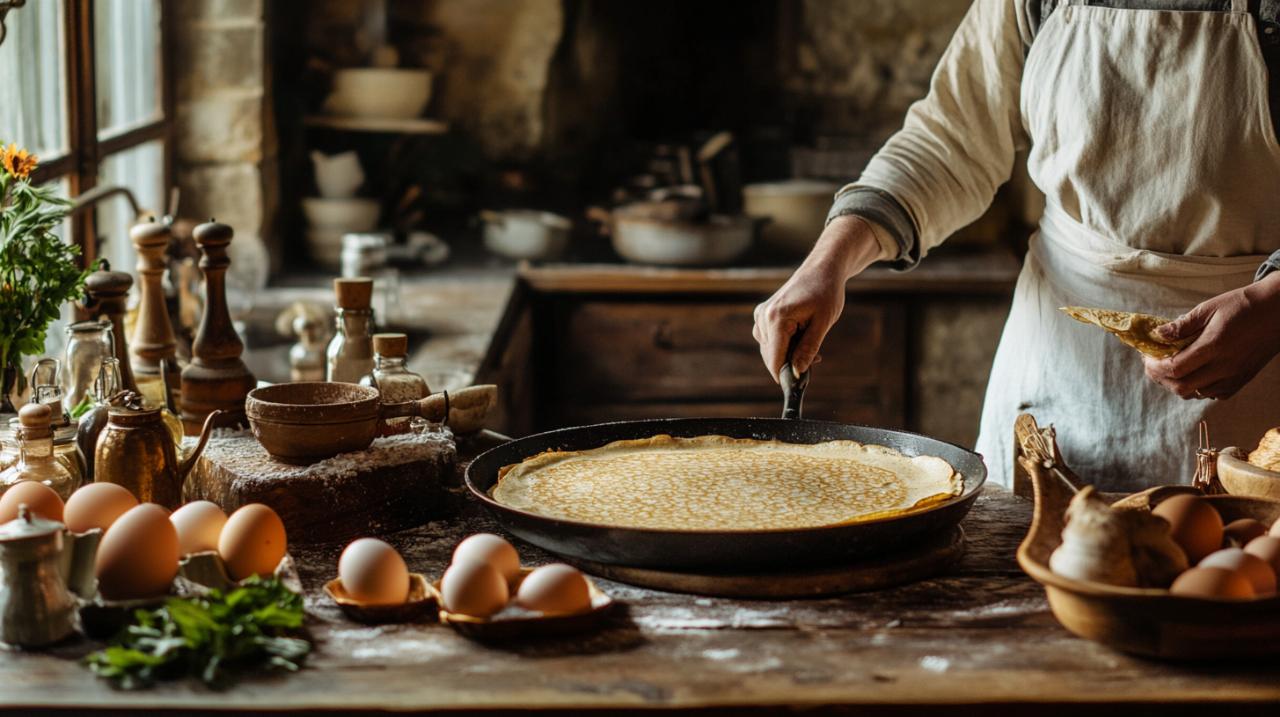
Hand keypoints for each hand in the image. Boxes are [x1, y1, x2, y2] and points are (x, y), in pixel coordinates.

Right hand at [752, 216, 883, 382]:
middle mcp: (763, 317)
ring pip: (769, 349)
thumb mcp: (823, 323)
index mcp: (777, 319)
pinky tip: (800, 336)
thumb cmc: (826, 293)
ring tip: (810, 343)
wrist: (822, 269)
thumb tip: (798, 373)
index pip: (774, 359)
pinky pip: (769, 339)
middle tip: (815, 359)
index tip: (799, 386)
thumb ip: (808, 349)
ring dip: (787, 354)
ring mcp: (761, 314)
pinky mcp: (763, 314)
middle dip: (790, 364)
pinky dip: (783, 344)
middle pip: (770, 356)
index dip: (786, 376)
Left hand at [1143, 273, 1279, 399]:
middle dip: (1161, 378)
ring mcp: (1234, 378)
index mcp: (1214, 347)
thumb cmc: (1242, 306)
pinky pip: (1213, 394)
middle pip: (1181, 387)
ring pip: (1196, 393)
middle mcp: (1224, 368)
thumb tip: (1157, 335)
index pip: (1174, 368)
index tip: (1146, 357)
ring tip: (1172, 367)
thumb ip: (1182, 326)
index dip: (1155, 366)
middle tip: (1153, 365)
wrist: (1277, 312)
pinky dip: (1198, 387)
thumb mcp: (1208, 308)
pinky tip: (1195, 372)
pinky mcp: (1241, 382)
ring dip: (1178, 383)